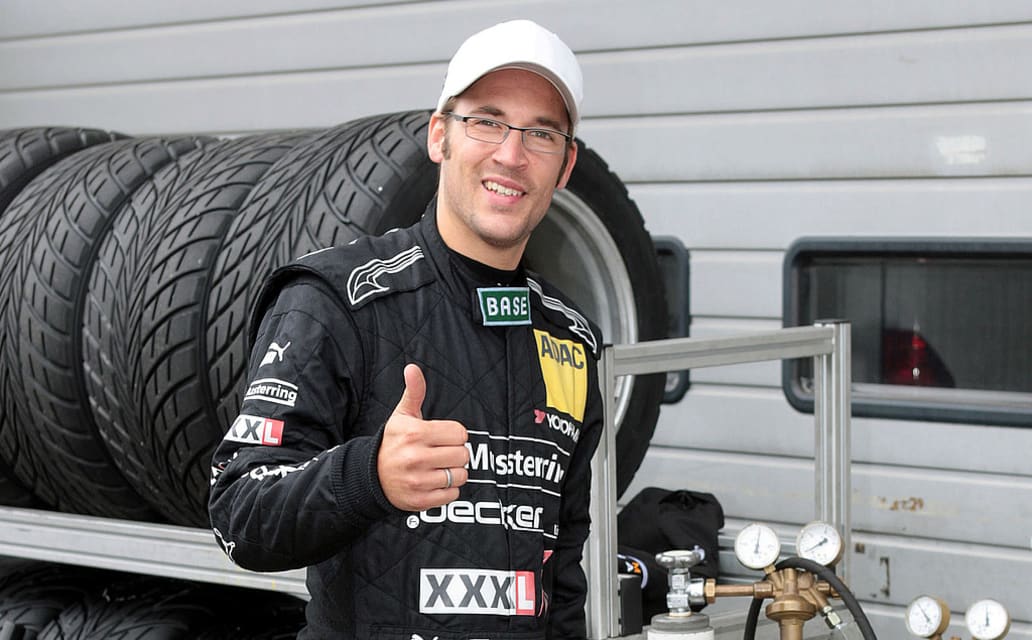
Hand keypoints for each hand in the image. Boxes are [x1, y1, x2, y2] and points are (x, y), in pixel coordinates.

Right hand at [377, 363, 468, 511]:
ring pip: (460, 475)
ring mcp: (418, 481)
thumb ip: (413, 392)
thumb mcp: (402, 416)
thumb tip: (412, 368)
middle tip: (442, 452)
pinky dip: (448, 490)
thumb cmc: (392, 443)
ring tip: (439, 467)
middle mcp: (416, 458)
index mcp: (415, 434)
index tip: (443, 437)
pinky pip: (453, 494)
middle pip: (463, 454)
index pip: (460, 433)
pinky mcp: (421, 500)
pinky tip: (435, 481)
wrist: (371, 477)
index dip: (454, 435)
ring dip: (454, 472)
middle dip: (456, 453)